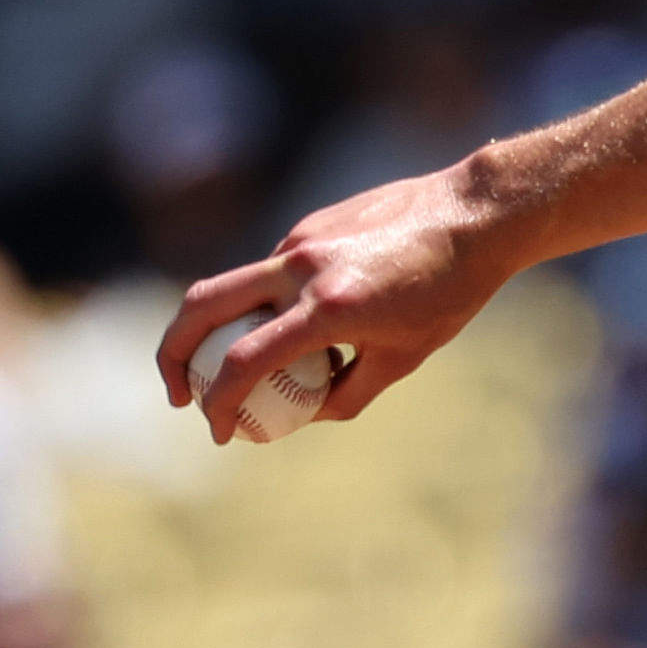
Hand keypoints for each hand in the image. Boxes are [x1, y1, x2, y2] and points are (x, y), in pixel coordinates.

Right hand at [152, 158, 525, 443]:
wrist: (473, 215)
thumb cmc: (449, 294)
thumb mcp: (405, 358)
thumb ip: (349, 394)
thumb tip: (302, 418)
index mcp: (326, 309)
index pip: (243, 362)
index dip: (220, 405)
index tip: (219, 432)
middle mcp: (300, 268)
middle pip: (201, 307)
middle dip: (172, 354)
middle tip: (179, 395)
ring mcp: (299, 240)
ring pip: (233, 287)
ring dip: (223, 329)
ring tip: (245, 365)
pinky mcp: (308, 225)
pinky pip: (270, 271)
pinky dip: (268, 302)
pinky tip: (308, 319)